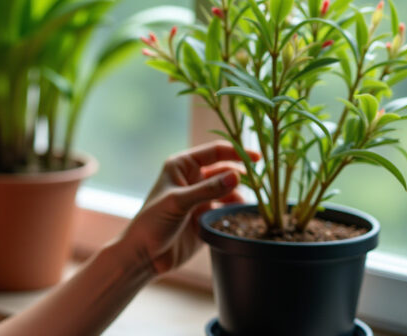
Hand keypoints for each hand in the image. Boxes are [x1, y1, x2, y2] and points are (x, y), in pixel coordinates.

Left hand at [117, 141, 258, 275]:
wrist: (145, 256)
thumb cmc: (152, 223)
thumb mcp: (179, 203)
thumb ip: (208, 189)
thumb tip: (237, 176)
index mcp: (181, 166)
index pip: (214, 152)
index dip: (236, 152)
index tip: (258, 158)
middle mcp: (191, 178)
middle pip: (224, 169)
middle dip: (241, 174)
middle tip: (261, 184)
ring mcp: (199, 197)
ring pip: (227, 189)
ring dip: (240, 194)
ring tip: (250, 203)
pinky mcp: (204, 215)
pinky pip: (226, 207)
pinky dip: (236, 209)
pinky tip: (243, 215)